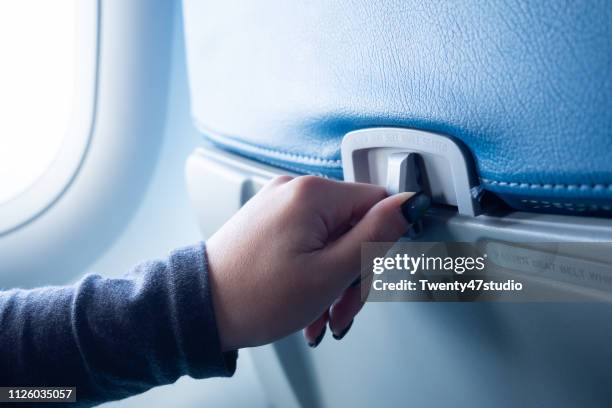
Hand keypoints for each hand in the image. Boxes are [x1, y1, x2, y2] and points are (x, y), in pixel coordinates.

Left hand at [205, 175, 428, 350]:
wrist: (202, 310)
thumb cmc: (254, 296)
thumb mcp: (331, 272)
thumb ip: (376, 235)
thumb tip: (410, 203)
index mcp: (313, 194)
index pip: (377, 203)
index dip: (381, 244)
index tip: (371, 274)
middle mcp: (293, 190)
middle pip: (353, 225)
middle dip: (353, 271)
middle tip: (342, 306)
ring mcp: (278, 204)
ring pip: (331, 238)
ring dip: (333, 279)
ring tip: (321, 312)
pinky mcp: (268, 219)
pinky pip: (307, 240)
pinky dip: (313, 270)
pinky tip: (307, 300)